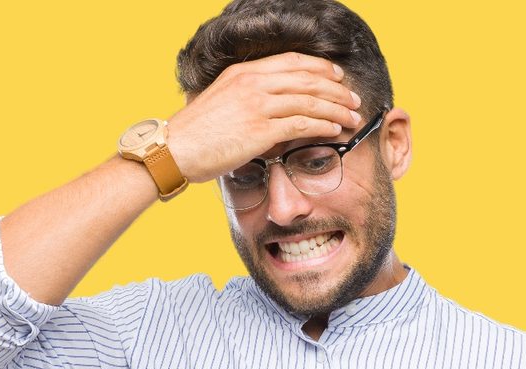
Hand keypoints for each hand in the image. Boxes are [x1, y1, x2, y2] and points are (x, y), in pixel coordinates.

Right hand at [164, 52, 362, 183]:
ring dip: (336, 109)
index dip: (320, 67)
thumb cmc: (192, 135)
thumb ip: (245, 98)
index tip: (337, 77)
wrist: (172, 150)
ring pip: (310, 100)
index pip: (292, 61)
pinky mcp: (260, 130)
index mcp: (243, 73)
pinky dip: (323, 125)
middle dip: (336, 89)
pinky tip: (335, 129)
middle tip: (353, 99)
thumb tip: (269, 109)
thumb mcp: (218, 101)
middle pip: (307, 78)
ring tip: (352, 117)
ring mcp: (257, 106)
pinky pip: (302, 124)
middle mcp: (252, 84)